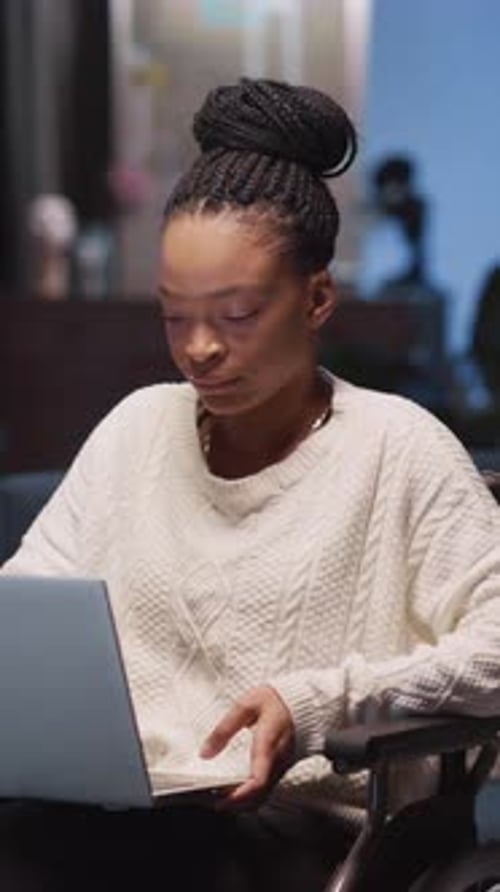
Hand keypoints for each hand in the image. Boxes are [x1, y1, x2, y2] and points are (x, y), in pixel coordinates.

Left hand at [200, 685, 294, 809]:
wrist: (303, 701)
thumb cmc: (275, 701)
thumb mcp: (246, 705)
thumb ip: (225, 728)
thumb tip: (205, 753)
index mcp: (268, 745)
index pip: (258, 779)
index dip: (239, 795)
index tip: (220, 799)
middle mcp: (277, 761)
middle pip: (258, 795)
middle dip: (234, 803)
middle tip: (210, 799)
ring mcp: (281, 767)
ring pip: (262, 796)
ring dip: (240, 802)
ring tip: (217, 795)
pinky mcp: (281, 768)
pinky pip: (266, 789)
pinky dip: (248, 795)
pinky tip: (233, 788)